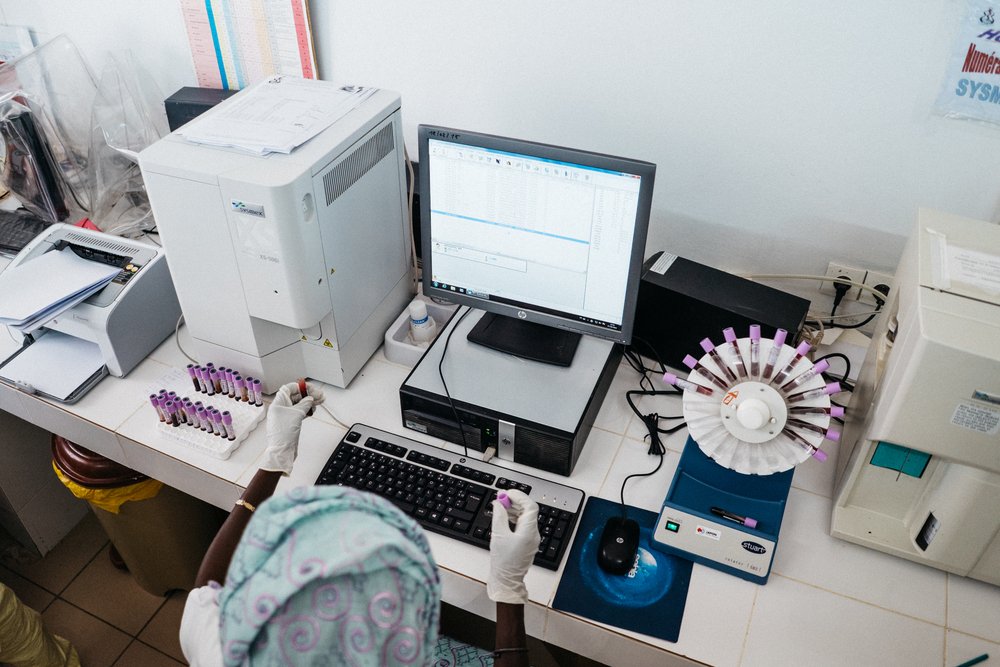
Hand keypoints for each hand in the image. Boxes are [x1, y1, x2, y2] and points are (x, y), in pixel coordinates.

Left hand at [259, 381, 324, 474]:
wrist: (282, 451)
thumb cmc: (284, 434)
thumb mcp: (296, 414)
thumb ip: (304, 404)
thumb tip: (310, 399)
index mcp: (278, 403)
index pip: (289, 389)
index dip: (300, 387)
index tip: (310, 388)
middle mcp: (281, 408)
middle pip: (295, 396)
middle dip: (308, 394)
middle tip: (319, 395)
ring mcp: (286, 416)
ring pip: (299, 404)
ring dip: (309, 402)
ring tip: (319, 401)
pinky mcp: (290, 422)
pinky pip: (299, 412)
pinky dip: (307, 410)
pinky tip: (313, 410)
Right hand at [487, 489, 539, 603]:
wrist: (506, 581)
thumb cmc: (504, 562)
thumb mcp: (498, 535)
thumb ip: (499, 516)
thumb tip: (498, 503)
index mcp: (529, 531)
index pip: (530, 506)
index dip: (519, 496)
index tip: (507, 492)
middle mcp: (533, 534)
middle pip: (528, 511)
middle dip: (515, 501)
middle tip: (501, 497)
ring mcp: (531, 539)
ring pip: (525, 518)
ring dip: (514, 509)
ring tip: (500, 506)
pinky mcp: (526, 543)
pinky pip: (522, 525)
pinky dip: (514, 518)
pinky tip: (504, 517)